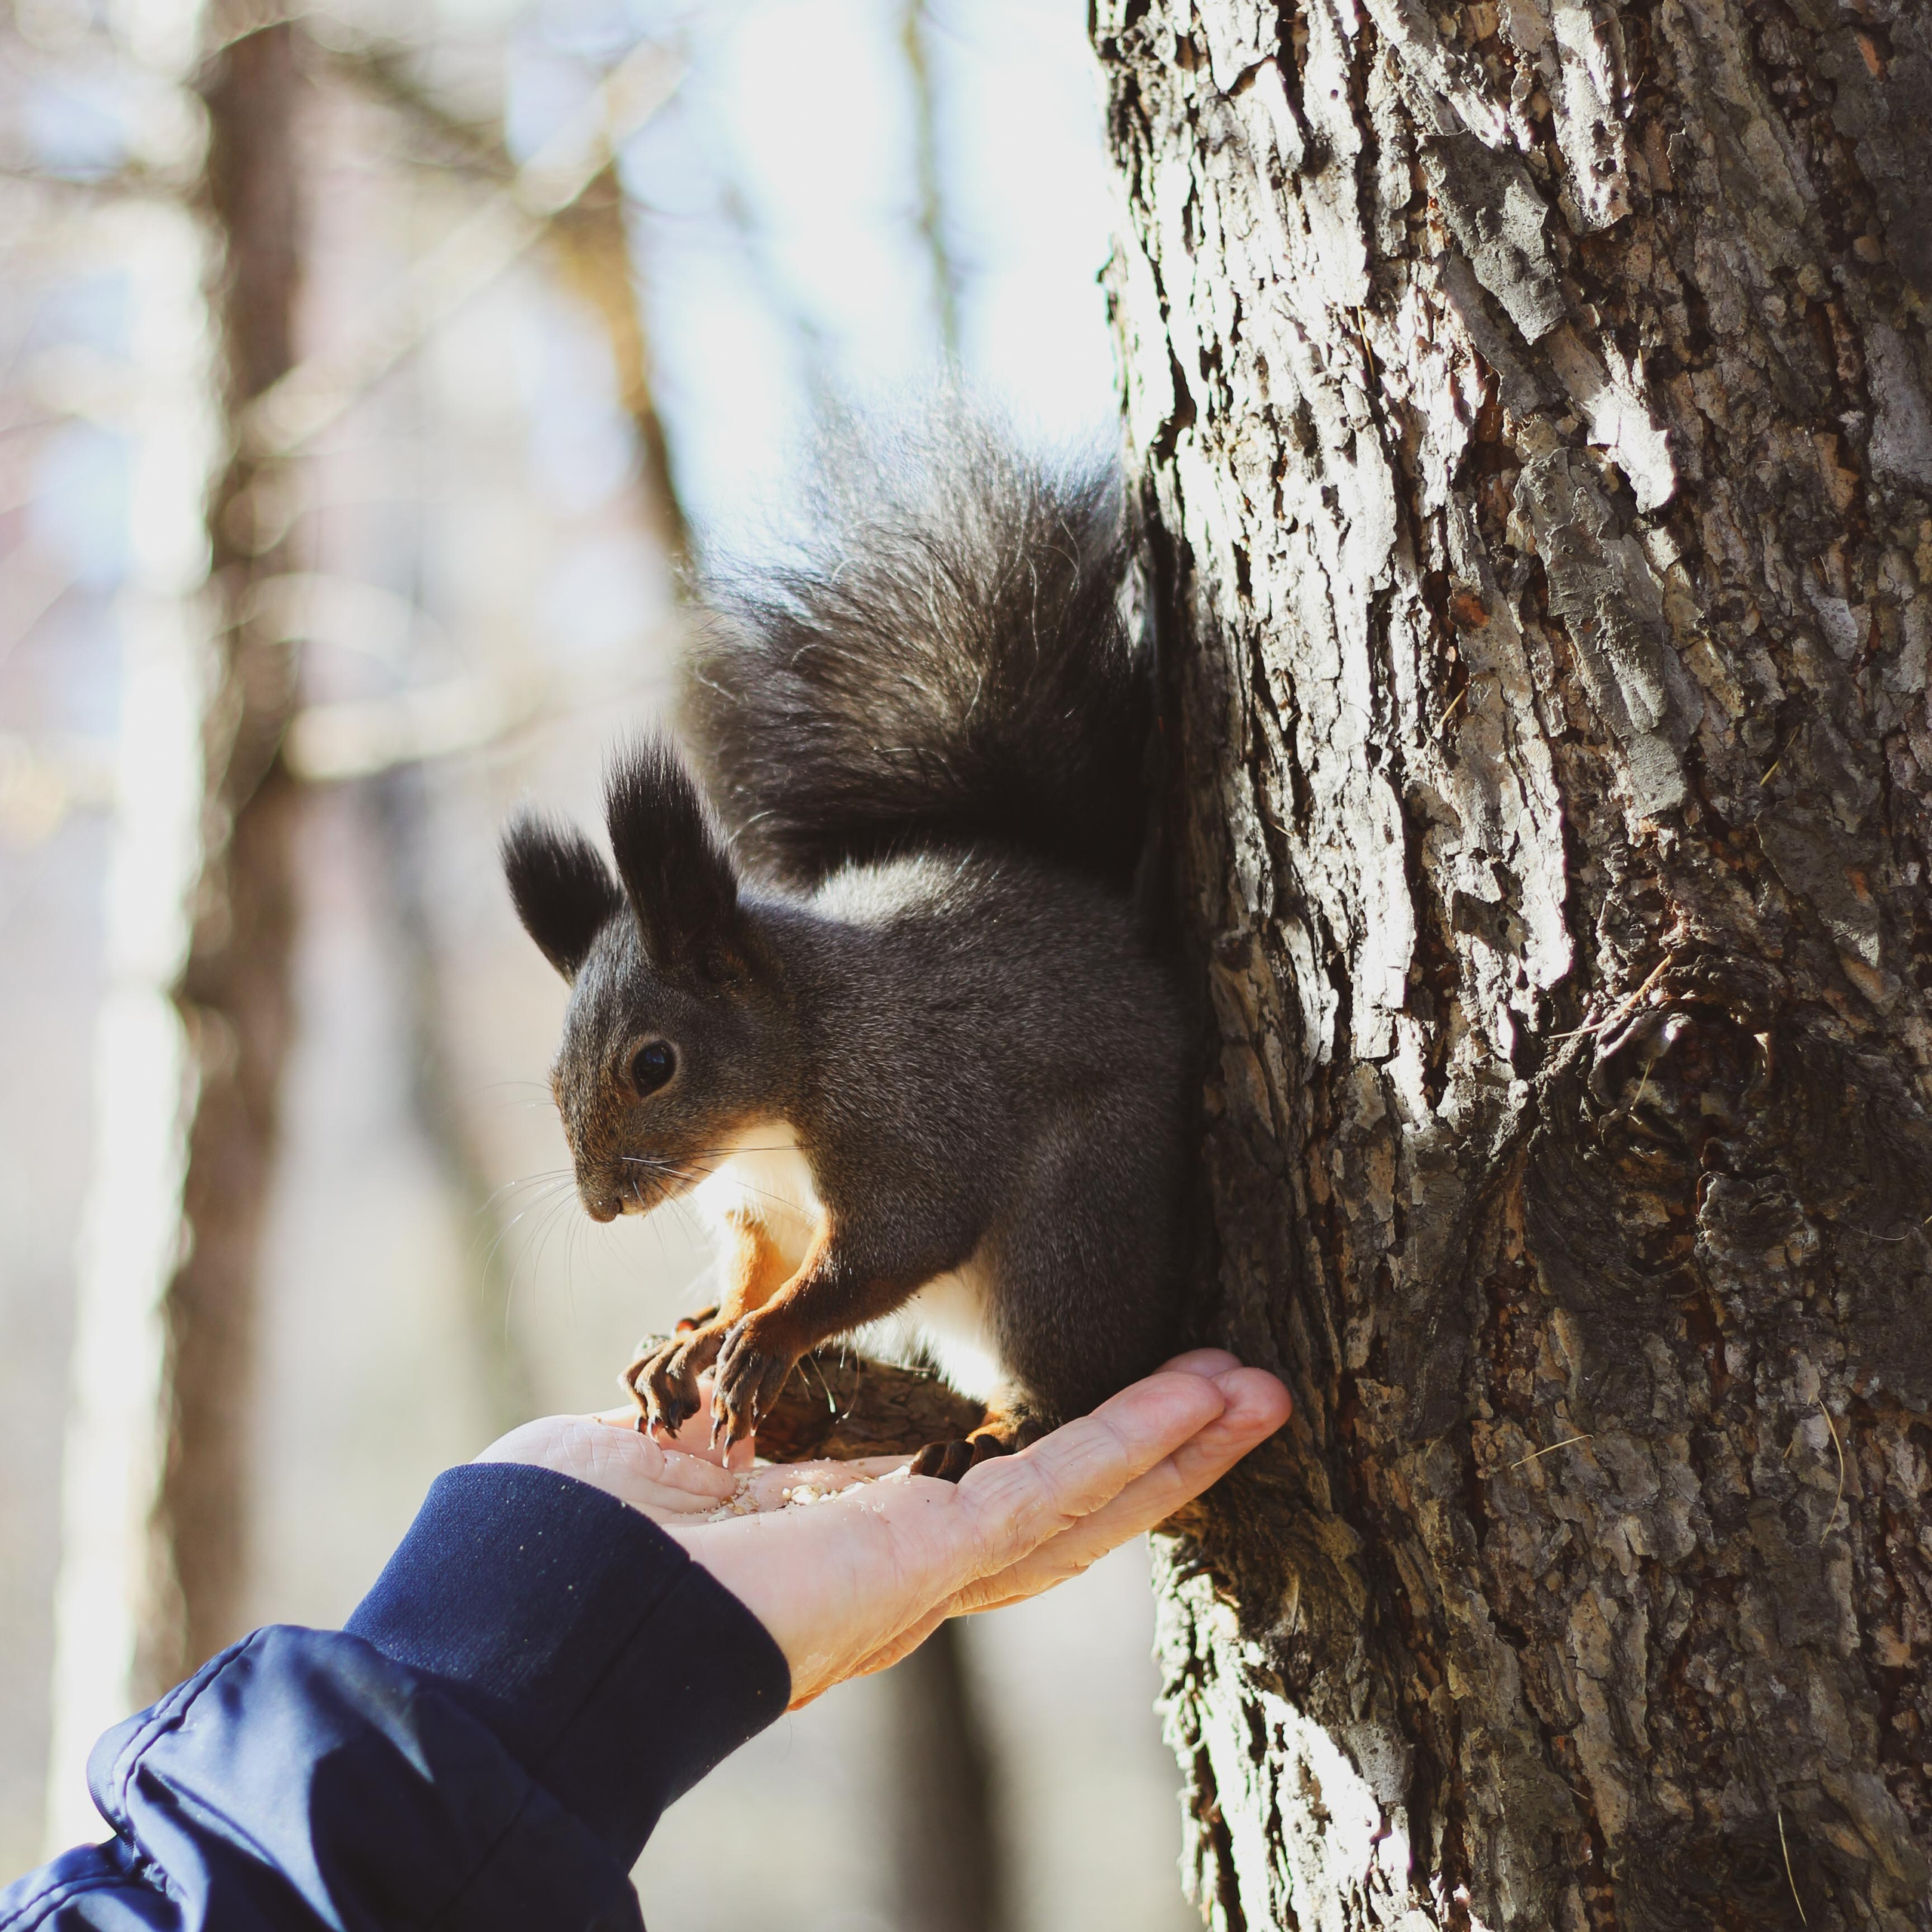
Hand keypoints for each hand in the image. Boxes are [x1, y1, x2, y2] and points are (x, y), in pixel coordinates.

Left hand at [475, 1351, 1288, 1707]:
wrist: (521, 1627)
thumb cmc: (563, 1546)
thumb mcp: (674, 1447)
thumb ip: (730, 1419)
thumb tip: (722, 1394)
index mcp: (844, 1539)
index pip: (986, 1491)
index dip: (1063, 1446)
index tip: (1115, 1391)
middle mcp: (900, 1569)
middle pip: (1062, 1508)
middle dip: (1154, 1452)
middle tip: (1238, 1391)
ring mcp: (921, 1571)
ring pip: (1083, 1505)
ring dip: (1177, 1446)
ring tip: (1259, 1393)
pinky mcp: (924, 1560)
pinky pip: (1054, 1492)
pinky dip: (1140, 1441)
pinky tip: (1210, 1399)